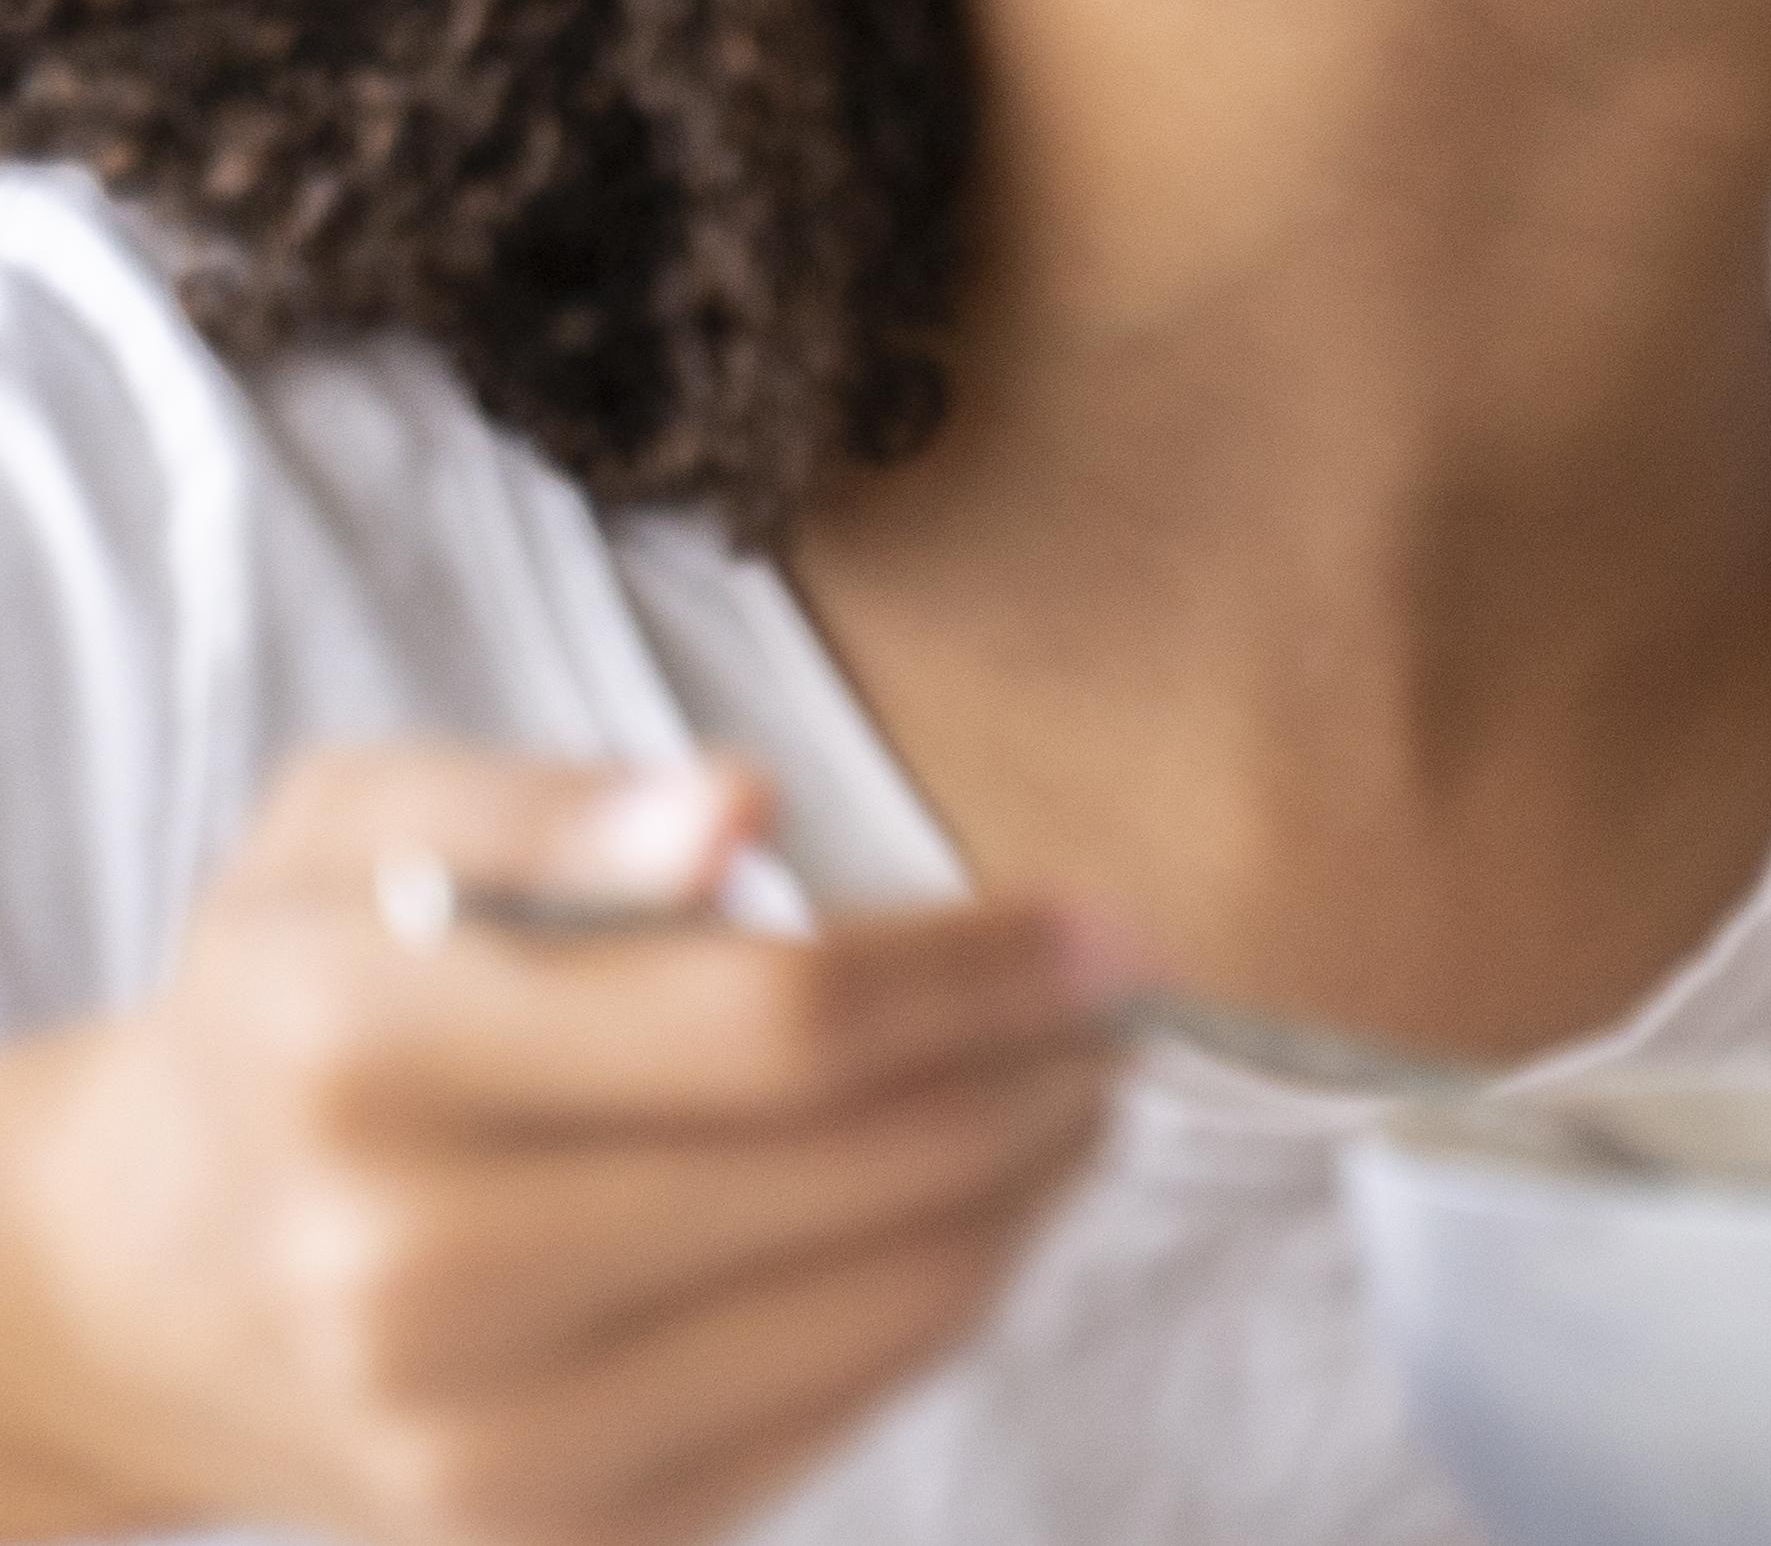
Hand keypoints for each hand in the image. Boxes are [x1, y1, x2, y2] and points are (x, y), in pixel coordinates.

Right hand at [0, 745, 1125, 1545]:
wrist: (141, 1285)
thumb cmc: (291, 1018)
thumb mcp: (353, 836)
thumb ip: (552, 805)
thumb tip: (740, 808)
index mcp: (363, 1066)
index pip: (778, 1022)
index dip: (984, 971)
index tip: (1105, 925)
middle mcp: (415, 1277)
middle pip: (857, 1168)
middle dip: (1040, 1072)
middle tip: (1124, 1001)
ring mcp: (486, 1442)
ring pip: (886, 1304)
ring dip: (1027, 1187)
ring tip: (1073, 1091)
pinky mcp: (557, 1539)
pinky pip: (837, 1410)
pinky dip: (942, 1296)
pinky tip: (966, 1205)